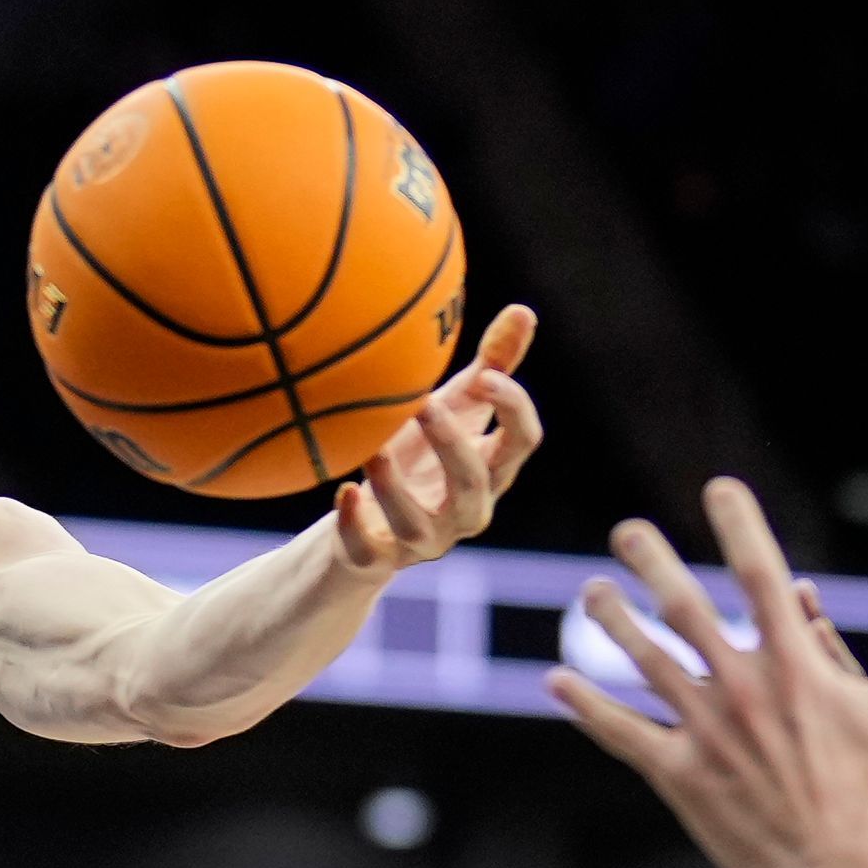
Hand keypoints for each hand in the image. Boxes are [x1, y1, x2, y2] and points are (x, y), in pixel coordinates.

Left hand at [329, 307, 542, 574]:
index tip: (487, 377)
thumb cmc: (421, 455)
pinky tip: (343, 491)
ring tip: (373, 447)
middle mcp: (466, 510)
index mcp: (491, 470)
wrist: (367, 524)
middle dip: (451, 446)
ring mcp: (423, 540)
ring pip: (418, 524)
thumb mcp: (455, 407)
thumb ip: (491, 366)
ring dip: (395, 486)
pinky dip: (353, 523)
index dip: (513, 411)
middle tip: (423, 405)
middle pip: (473, 484)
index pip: (522, 443)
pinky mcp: (379, 558)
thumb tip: (524, 309)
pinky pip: (368, 551)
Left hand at [553, 479, 867, 867]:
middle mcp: (741, 685)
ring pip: (644, 661)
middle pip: (683, 607)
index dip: (739, 524)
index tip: (718, 488)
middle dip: (651, 561)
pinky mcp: (679, 774)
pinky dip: (586, 706)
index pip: (759, 573)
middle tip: (627, 531)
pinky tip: (555, 682)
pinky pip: (621, 733)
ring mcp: (704, 729)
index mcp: (795, 663)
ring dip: (613, 622)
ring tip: (591, 592)